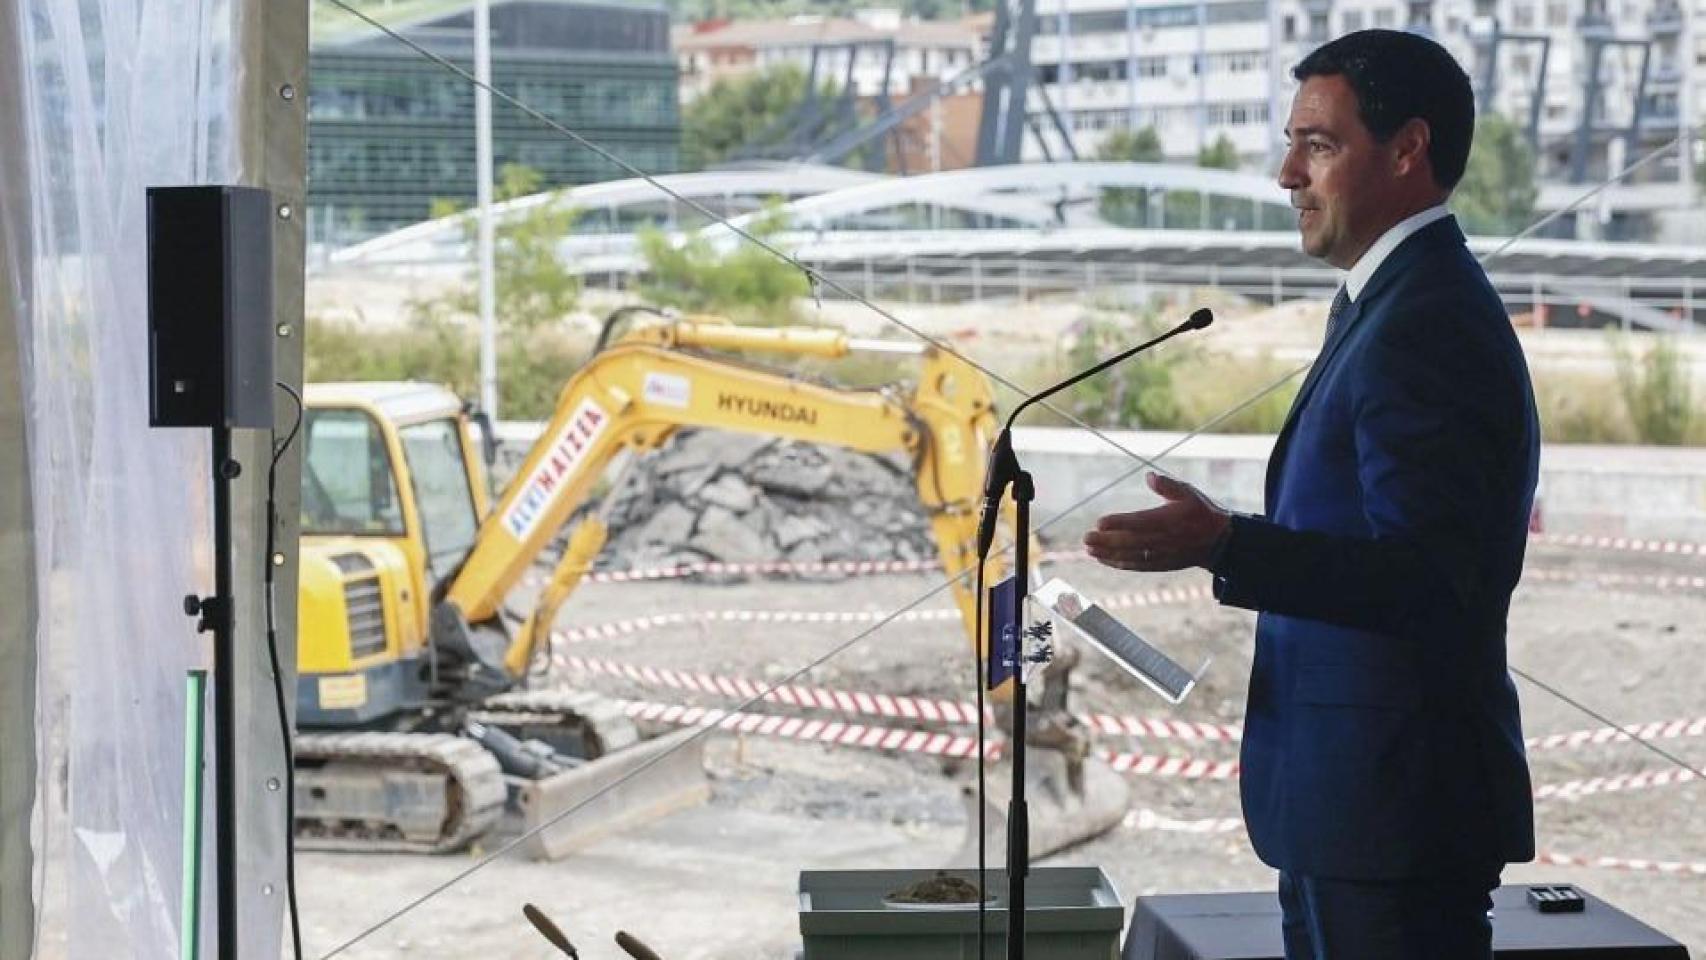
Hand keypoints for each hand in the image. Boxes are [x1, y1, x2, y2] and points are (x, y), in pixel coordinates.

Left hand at [1083, 473, 1229, 571]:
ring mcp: (1160, 554)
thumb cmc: (1201, 513)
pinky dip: (1119, 563)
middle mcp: (1162, 540)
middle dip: (1106, 541)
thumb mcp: (1189, 493)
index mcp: (1167, 520)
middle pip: (1129, 542)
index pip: (1139, 522)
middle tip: (1086, 538)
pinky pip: (1136, 565)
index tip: (1100, 522)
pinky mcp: (1160, 564)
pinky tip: (1104, 559)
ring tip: (1089, 550)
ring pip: (1130, 555)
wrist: (1219, 542)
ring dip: (1108, 553)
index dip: (1118, 523)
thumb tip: (1149, 476)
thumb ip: (1168, 485)